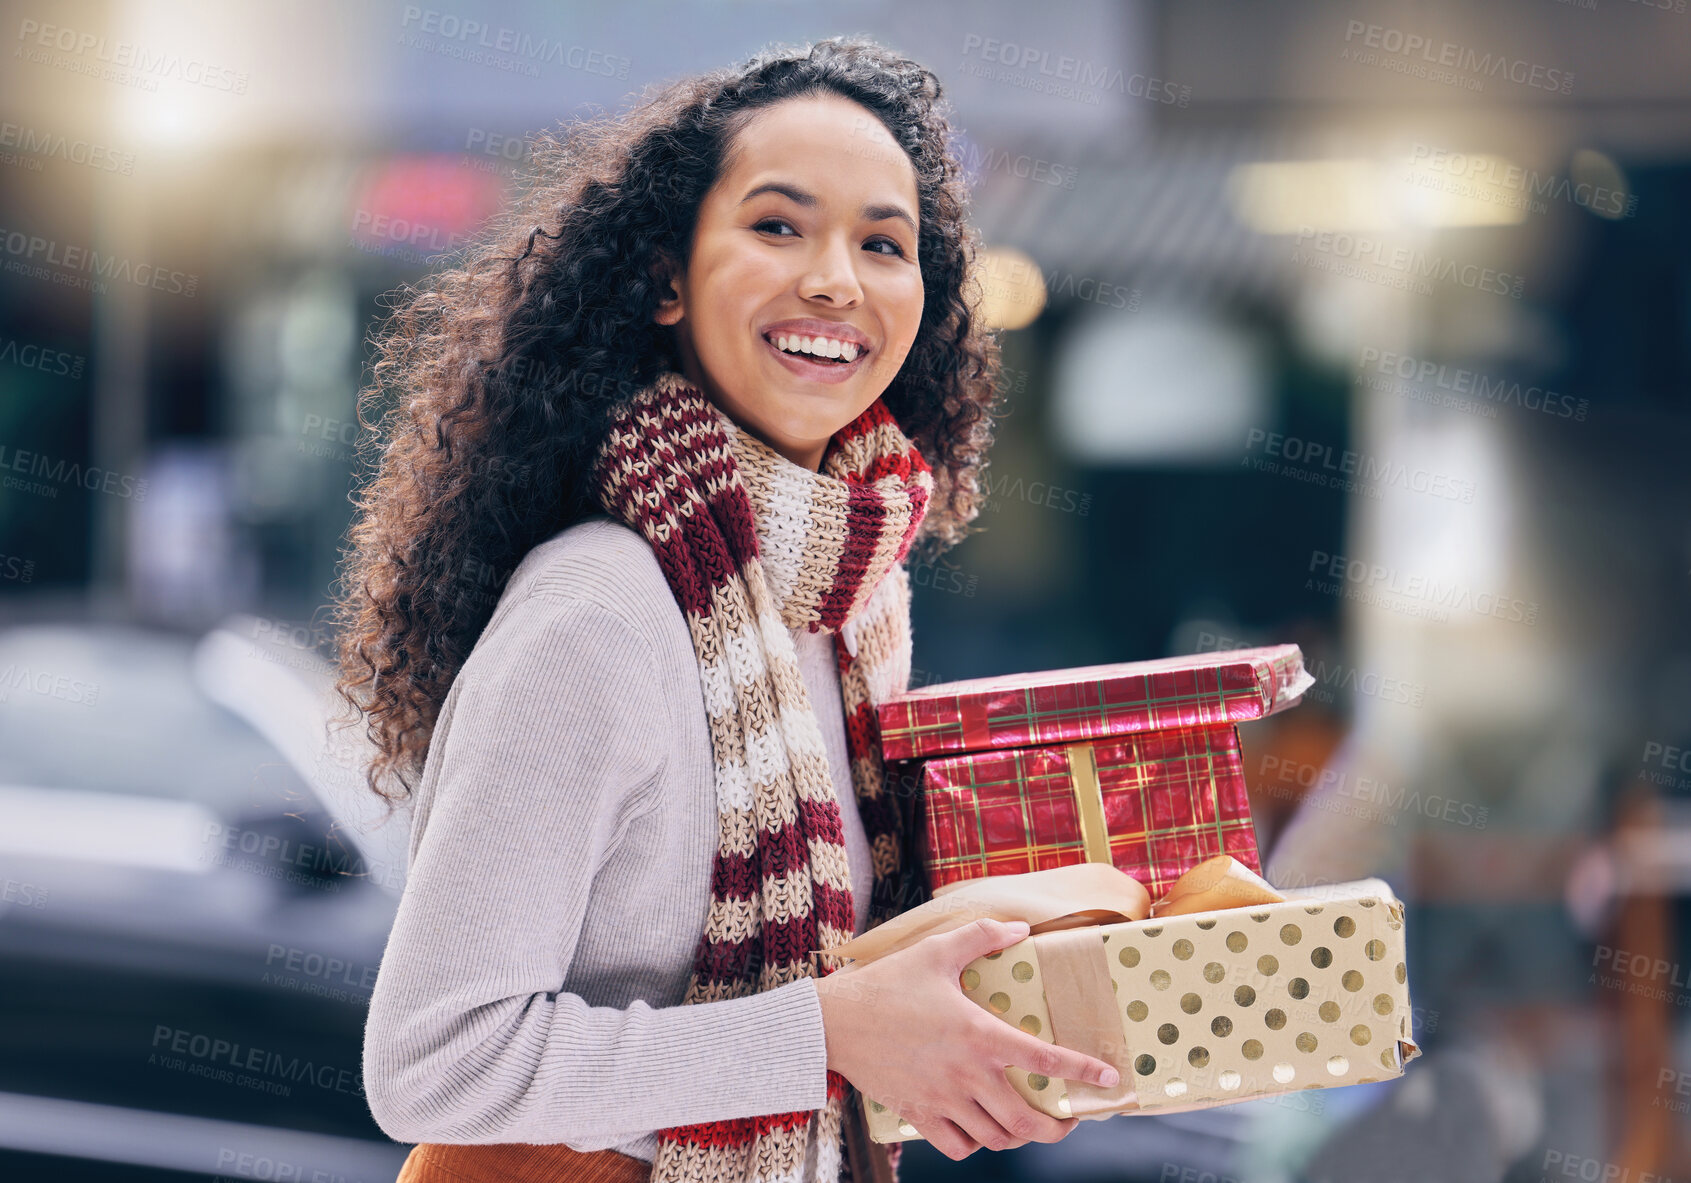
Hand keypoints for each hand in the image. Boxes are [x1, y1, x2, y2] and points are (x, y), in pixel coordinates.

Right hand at [815, 917, 1120, 1160]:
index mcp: (978, 1034)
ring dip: (1018, 1138)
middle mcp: (966, 1074)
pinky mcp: (917, 1114)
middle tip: (1070, 1119)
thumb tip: (1021, 929)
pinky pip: (956, 1147)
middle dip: (1057, 1127)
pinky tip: (980, 1131)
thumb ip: (982, 937)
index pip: (1044, 1058)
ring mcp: (942, 1100)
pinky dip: (974, 1145)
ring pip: (995, 1139)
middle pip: (1025, 1120)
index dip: (1082, 1072)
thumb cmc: (887, 983)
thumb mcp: (936, 951)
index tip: (1109, 1080)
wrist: (835, 1021)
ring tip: (1027, 1127)